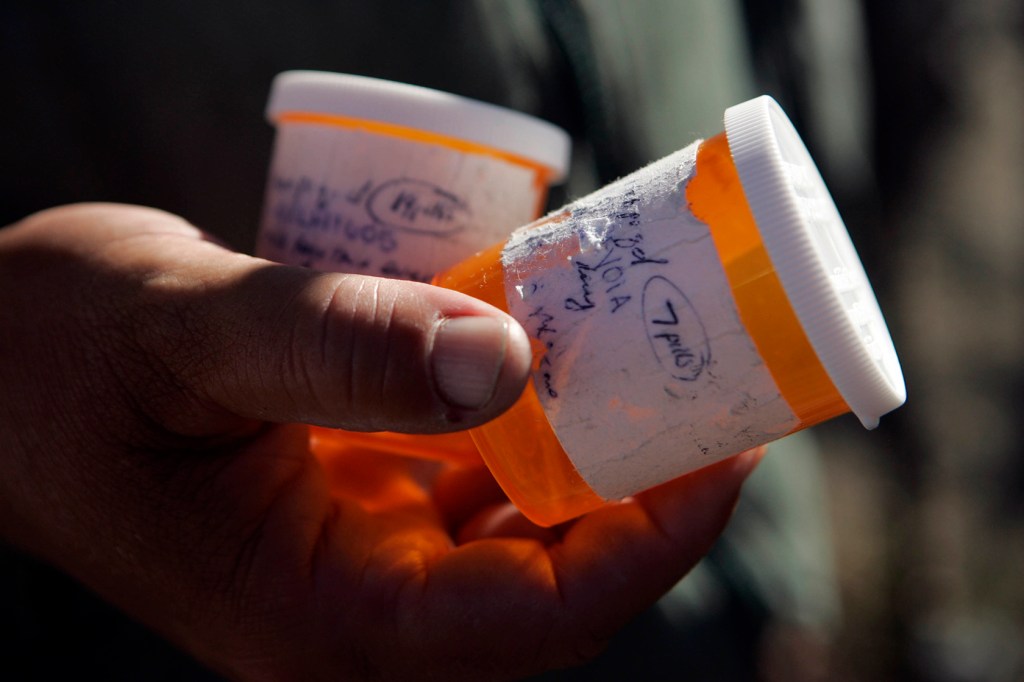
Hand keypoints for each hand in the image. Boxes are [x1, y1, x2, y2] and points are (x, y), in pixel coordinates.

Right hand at [0, 203, 760, 680]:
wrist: (1, 358)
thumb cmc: (56, 357)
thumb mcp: (188, 335)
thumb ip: (337, 350)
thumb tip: (507, 361)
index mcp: (317, 613)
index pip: (528, 619)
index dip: (644, 547)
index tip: (720, 454)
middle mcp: (355, 599)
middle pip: (547, 575)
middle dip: (641, 492)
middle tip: (706, 385)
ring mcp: (361, 549)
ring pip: (518, 523)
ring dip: (592, 447)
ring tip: (650, 357)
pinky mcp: (361, 493)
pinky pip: (475, 473)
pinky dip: (527, 417)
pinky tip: (551, 347)